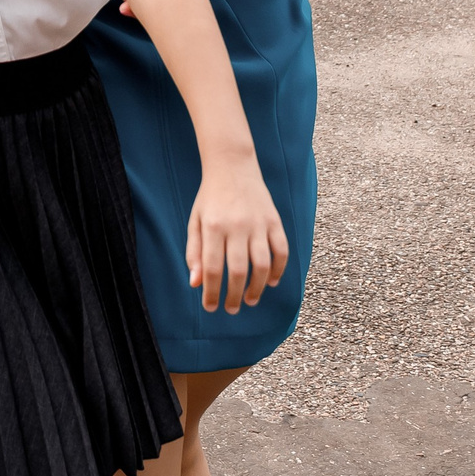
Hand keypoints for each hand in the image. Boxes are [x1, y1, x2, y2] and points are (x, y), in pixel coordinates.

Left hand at [186, 154, 287, 313]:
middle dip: (234, 296)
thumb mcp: (195, 221)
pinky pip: (281, 250)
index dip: (212, 292)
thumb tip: (196, 284)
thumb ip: (194, 252)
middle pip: (238, 271)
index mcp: (213, 227)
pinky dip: (279, 269)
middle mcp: (237, 226)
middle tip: (231, 309)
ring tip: (251, 300)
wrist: (233, 166)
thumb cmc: (210, 198)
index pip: (213, 269)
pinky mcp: (274, 220)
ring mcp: (258, 223)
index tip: (210, 307)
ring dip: (257, 288)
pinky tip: (271, 281)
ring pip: (262, 264)